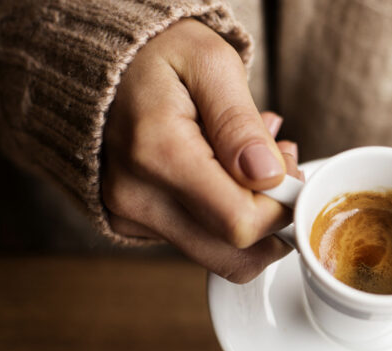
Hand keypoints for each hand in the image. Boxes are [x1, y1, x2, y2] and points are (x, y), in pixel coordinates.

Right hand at [102, 19, 300, 282]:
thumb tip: (267, 176)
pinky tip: (226, 170)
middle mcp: (136, 197)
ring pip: (219, 253)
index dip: (282, 208)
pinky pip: (198, 240)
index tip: (290, 170)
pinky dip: (224, 213)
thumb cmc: (159, 54)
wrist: (101, 60)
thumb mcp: (210, 63)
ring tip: (254, 160)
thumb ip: (240, 123)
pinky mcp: (132, 223)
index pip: (241, 223)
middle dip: (273, 219)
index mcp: (158, 153)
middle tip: (278, 167)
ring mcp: (130, 216)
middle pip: (233, 255)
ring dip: (252, 216)